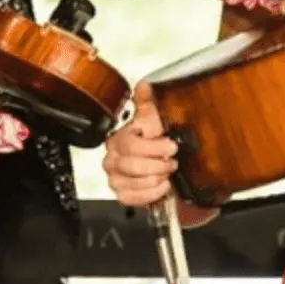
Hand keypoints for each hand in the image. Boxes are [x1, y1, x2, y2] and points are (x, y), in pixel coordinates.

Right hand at [103, 84, 179, 209]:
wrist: (158, 163)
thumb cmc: (154, 140)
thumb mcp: (154, 118)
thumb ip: (148, 101)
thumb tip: (144, 85)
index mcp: (118, 139)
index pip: (131, 145)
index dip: (154, 147)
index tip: (171, 146)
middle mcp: (113, 159)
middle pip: (133, 165)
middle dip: (158, 164)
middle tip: (171, 161)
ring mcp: (115, 179)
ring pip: (136, 183)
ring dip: (158, 178)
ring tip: (166, 172)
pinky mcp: (122, 195)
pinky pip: (136, 198)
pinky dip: (153, 193)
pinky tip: (161, 185)